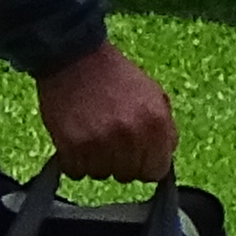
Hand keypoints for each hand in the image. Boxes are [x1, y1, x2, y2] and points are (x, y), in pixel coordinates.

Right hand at [34, 41, 178, 183]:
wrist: (76, 59)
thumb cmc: (115, 77)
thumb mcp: (153, 96)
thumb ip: (163, 129)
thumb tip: (163, 157)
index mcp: (155, 121)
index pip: (156, 170)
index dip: (146, 165)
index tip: (137, 157)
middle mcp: (130, 134)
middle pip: (127, 176)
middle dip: (120, 163)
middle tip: (111, 142)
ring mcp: (100, 142)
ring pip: (101, 174)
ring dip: (96, 162)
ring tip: (93, 137)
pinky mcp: (71, 145)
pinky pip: (76, 171)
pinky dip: (74, 161)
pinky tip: (77, 141)